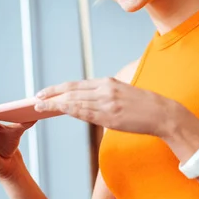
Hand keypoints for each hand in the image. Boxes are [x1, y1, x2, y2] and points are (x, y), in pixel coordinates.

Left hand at [34, 77, 175, 136]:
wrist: (163, 113)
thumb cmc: (144, 106)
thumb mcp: (122, 93)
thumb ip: (104, 95)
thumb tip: (86, 104)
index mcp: (108, 82)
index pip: (76, 84)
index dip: (58, 88)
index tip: (45, 91)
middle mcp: (105, 89)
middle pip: (72, 91)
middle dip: (52, 94)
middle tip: (36, 97)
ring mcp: (107, 102)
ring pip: (75, 101)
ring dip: (55, 103)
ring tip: (40, 105)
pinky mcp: (110, 116)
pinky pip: (85, 112)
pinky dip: (68, 110)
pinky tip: (58, 110)